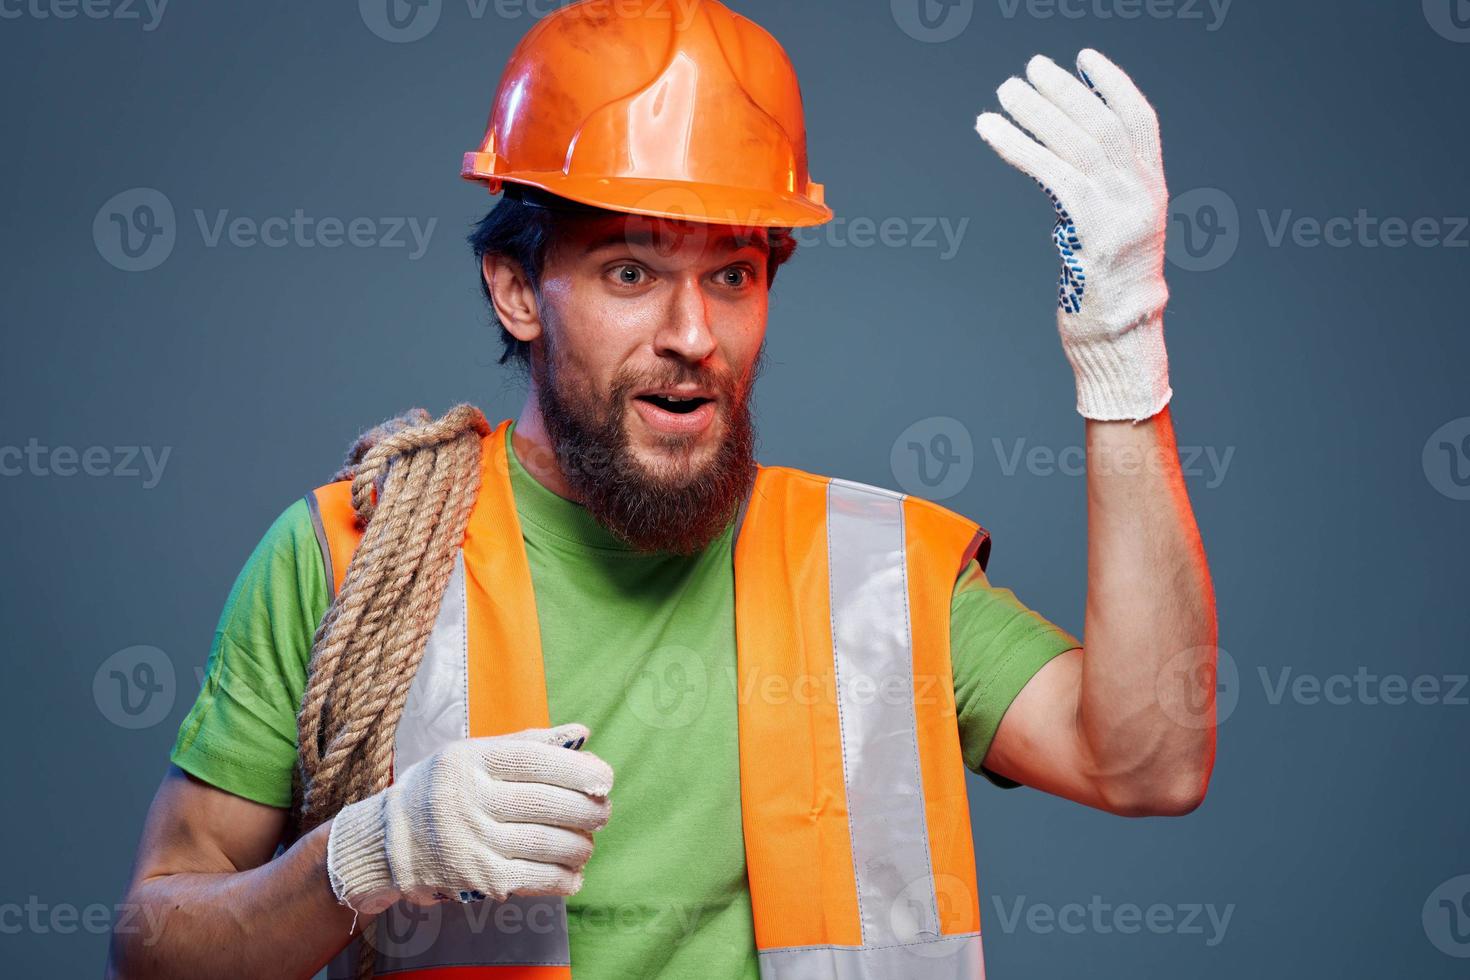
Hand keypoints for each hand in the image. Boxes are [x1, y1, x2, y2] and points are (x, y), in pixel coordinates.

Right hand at [325, 723, 612, 913]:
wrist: (389, 843)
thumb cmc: (443, 789)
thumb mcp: (474, 753)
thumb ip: (528, 743)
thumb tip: (582, 734)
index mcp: (472, 761)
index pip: (536, 761)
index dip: (578, 770)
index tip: (605, 780)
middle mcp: (471, 799)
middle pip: (547, 804)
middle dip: (587, 811)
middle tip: (603, 813)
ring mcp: (473, 842)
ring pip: (547, 844)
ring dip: (580, 846)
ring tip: (586, 843)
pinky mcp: (478, 880)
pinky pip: (535, 878)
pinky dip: (563, 877)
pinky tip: (573, 873)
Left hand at [975, 49, 1172, 421]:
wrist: (1122, 343)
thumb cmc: (1109, 297)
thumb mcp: (1116, 236)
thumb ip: (1103, 198)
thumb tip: (1069, 164)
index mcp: (1153, 191)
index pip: (1140, 120)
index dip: (1113, 84)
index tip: (1084, 59)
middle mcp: (1142, 194)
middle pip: (1100, 123)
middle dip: (1063, 91)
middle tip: (1028, 69)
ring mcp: (1120, 212)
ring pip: (1074, 141)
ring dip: (1035, 111)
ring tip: (1004, 90)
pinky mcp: (1090, 231)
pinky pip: (1048, 172)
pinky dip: (1015, 144)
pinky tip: (988, 128)